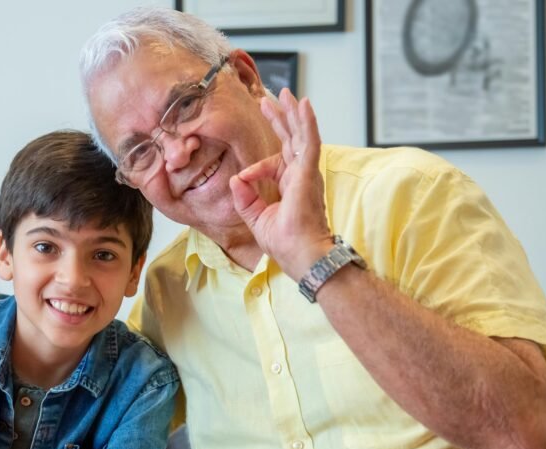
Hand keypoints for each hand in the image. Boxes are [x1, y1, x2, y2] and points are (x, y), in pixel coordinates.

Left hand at [229, 89, 333, 280]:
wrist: (301, 256)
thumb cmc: (286, 243)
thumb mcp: (256, 218)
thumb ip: (245, 198)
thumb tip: (235, 178)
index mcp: (290, 185)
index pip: (273, 164)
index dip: (255, 168)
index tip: (243, 178)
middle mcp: (300, 176)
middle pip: (290, 140)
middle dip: (280, 118)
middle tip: (270, 99)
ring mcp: (306, 173)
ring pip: (300, 135)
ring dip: (293, 113)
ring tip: (287, 95)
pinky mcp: (309, 172)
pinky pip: (309, 141)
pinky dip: (307, 122)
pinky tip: (303, 105)